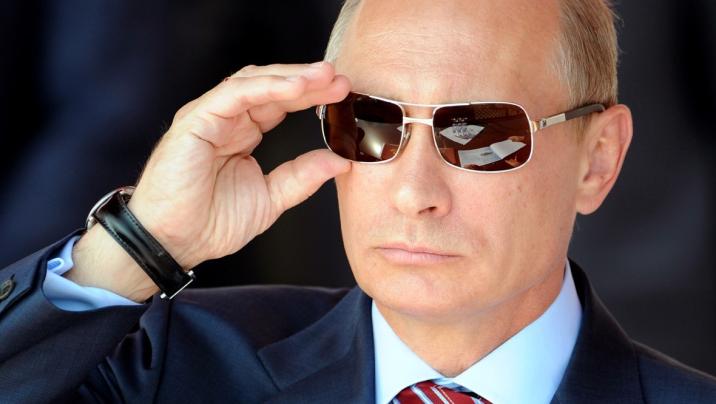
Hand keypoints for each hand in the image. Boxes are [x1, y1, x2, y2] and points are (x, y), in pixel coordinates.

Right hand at [130, 62, 351, 268]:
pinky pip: (233, 95)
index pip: (281, 104)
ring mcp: (210, 116)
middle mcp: (228, 119)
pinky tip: (294, 87)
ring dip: (291, 77)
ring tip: (324, 77)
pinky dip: (265, 88)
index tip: (344, 95)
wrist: (172, 242)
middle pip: (272, 87)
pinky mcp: (195, 120)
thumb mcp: (270, 198)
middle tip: (341, 80)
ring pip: (254, 83)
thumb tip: (340, 161)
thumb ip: (302, 176)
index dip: (312, 96)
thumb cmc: (210, 222)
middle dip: (308, 80)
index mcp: (243, 134)